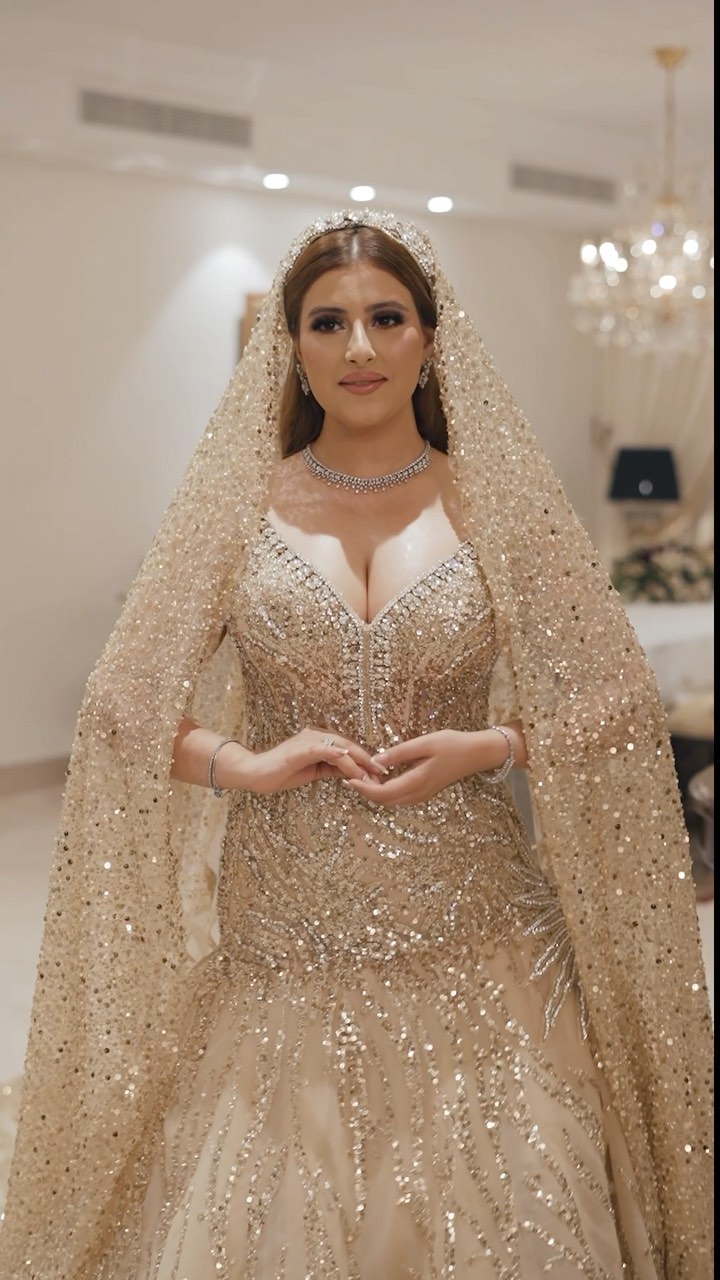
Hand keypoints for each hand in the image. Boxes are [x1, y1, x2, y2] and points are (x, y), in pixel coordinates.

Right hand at [243, 727, 387, 794]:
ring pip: (339, 747)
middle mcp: (315, 736)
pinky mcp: (299, 750)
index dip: (364, 759)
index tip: (379, 772)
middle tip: (382, 773)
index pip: (347, 748)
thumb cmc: (281, 773)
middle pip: (347, 745)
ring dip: (356, 761)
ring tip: (370, 775)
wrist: (254, 774)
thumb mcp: (313, 772)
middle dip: (366, 759)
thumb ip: (332, 769)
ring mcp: (307, 741)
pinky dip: (337, 754)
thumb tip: (353, 772)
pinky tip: (348, 759)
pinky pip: (322, 750)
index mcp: (318, 741)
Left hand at [343, 729, 486, 806]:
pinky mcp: (425, 792)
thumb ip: (399, 753)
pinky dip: (387, 792)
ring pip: (392, 801)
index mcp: (417, 781)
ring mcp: (423, 795)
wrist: (477, 754)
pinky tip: (383, 777)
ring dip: (376, 793)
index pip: (383, 793)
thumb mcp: (424, 743)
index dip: (363, 789)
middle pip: (385, 801)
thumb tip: (376, 759)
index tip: (348, 779)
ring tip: (364, 776)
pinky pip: (401, 798)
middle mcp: (419, 793)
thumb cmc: (452, 744)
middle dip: (366, 792)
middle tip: (353, 775)